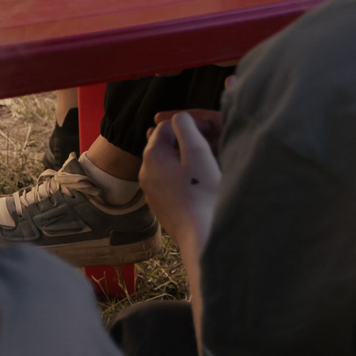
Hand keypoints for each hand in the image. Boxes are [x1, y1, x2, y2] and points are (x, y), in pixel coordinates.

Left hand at [138, 111, 221, 259]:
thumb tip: (180, 118)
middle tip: (211, 146)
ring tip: (209, 163)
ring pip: (167, 164)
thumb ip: (187, 128)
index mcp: (152, 156)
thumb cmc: (203, 193)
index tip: (210, 132)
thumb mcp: (198, 153)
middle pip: (165, 145)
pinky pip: (169, 182)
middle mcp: (145, 172)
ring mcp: (151, 191)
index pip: (167, 126)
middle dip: (186, 141)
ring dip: (186, 159)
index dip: (190, 124)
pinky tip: (201, 184)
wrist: (202, 237)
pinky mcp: (161, 207)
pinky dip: (183, 176)